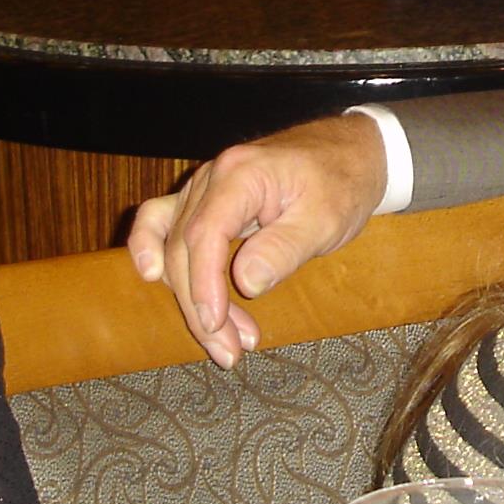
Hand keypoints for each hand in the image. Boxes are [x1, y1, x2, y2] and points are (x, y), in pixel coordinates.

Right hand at [125, 114, 388, 366]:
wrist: (350, 153)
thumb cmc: (340, 184)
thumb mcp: (324, 220)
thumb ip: (284, 249)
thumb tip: (246, 283)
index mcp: (241, 175)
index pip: (205, 233)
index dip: (204, 284)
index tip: (216, 324)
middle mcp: (212, 177)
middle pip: (185, 245)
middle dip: (200, 304)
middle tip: (228, 351)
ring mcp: (204, 187)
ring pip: (174, 243)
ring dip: (187, 294)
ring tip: (220, 339)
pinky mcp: (206, 201)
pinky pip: (164, 222)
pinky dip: (155, 250)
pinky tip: (153, 277)